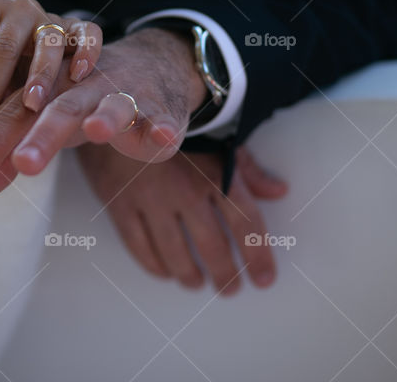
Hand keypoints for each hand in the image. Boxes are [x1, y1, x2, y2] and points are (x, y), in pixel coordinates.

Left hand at [0, 0, 102, 131]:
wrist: (41, 58)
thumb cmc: (5, 70)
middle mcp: (19, 9)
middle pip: (6, 43)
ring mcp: (51, 17)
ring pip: (47, 40)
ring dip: (39, 73)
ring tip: (32, 104)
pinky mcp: (80, 29)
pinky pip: (88, 34)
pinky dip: (85, 51)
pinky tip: (78, 75)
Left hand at [0, 28, 209, 198]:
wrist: (147, 66)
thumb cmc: (82, 100)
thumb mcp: (44, 124)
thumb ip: (8, 158)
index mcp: (49, 91)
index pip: (17, 115)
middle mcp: (84, 88)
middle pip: (62, 107)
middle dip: (44, 134)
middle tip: (24, 162)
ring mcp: (123, 97)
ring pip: (114, 105)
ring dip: (106, 117)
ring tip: (94, 129)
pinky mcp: (159, 110)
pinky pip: (161, 119)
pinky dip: (162, 128)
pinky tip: (163, 139)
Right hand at [79, 145, 287, 291]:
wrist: (116, 107)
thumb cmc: (173, 126)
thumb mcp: (215, 139)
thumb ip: (247, 169)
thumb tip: (279, 192)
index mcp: (212, 172)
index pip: (245, 222)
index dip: (258, 255)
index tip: (264, 279)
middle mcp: (184, 189)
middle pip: (212, 246)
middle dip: (225, 274)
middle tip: (231, 289)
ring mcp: (149, 199)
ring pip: (174, 253)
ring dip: (189, 275)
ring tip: (197, 283)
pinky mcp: (119, 203)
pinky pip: (138, 246)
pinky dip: (154, 265)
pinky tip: (165, 272)